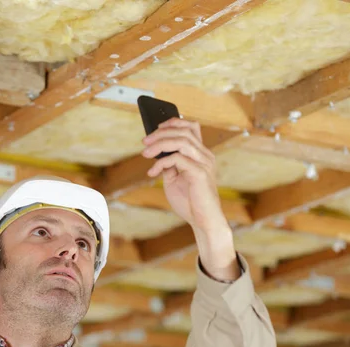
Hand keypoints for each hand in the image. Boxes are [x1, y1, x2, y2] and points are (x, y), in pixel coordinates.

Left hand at [141, 118, 237, 276]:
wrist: (203, 221)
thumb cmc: (190, 202)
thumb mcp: (174, 179)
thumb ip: (169, 164)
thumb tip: (156, 152)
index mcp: (201, 154)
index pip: (191, 127)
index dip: (174, 122)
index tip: (156, 128)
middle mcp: (205, 155)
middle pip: (184, 130)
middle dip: (161, 133)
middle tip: (144, 142)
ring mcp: (204, 163)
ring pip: (181, 141)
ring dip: (159, 144)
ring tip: (145, 153)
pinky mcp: (200, 173)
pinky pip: (178, 159)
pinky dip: (162, 163)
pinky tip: (153, 172)